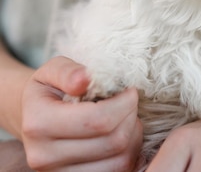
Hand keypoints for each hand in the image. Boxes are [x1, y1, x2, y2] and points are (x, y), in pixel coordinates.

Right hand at [21, 56, 142, 171]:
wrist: (36, 119)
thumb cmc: (51, 90)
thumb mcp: (54, 70)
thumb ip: (68, 71)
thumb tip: (84, 79)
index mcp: (38, 124)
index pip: (97, 119)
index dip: (124, 103)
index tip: (130, 91)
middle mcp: (44, 156)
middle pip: (113, 141)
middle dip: (131, 117)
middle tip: (129, 103)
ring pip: (120, 160)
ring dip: (133, 136)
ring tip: (125, 118)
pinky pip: (118, 171)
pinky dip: (129, 152)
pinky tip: (122, 135)